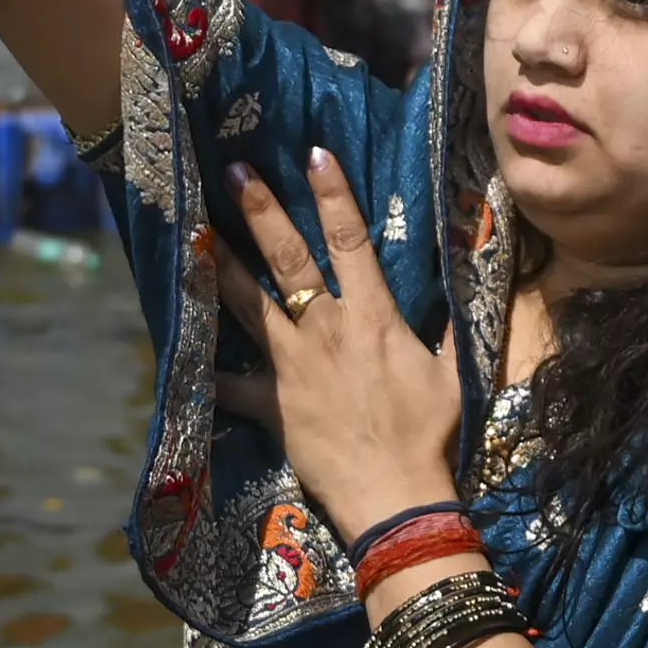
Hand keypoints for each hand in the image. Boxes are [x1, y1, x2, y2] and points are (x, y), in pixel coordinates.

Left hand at [204, 149, 461, 567]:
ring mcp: (291, 365)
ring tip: (196, 229)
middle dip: (261, 210)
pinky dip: (205, 367)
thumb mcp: (453, 373)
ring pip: (248, 303)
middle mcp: (326, 329)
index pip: (351, 240)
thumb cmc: (429, 433)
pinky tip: (179, 348)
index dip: (333, 194)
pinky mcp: (269, 404)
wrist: (394, 494)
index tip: (315, 152)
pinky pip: (229, 382)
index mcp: (372, 317)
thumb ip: (452, 326)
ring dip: (222, 264)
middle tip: (235, 170)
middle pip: (288, 258)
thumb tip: (469, 283)